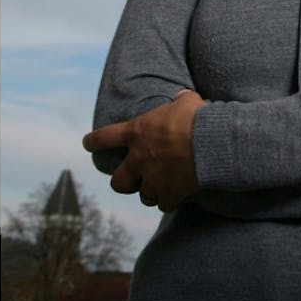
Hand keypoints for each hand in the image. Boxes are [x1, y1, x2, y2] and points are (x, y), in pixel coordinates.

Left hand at [82, 90, 205, 211]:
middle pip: (118, 182)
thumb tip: (183, 96)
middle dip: (124, 182)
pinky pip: (164, 204)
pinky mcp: (169, 194)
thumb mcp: (185, 101)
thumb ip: (179, 100)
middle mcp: (138, 159)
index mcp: (136, 133)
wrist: (212, 143)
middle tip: (132, 179)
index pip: (103, 138)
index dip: (93, 142)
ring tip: (161, 188)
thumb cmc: (197, 118)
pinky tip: (176, 196)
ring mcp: (152, 179)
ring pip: (143, 196)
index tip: (88, 144)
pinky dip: (169, 201)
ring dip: (150, 192)